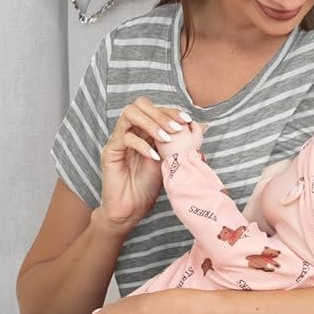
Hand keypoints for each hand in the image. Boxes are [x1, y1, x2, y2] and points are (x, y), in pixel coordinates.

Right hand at [99, 97, 194, 232]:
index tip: (186, 120)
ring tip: (166, 140)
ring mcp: (118, 140)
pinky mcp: (110, 152)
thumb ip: (182, 141)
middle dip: (161, 114)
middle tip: (176, 129)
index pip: (154, 108)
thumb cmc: (148, 186)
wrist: (131, 209)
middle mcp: (129, 131)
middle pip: (140, 105)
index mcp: (142, 130)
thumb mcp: (170, 160)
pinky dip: (143, 145)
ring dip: (151, 124)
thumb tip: (203, 125)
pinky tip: (155, 157)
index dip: (170, 111)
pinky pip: (125, 138)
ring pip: (129, 115)